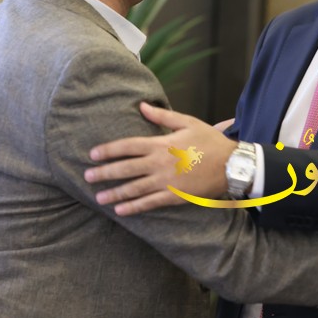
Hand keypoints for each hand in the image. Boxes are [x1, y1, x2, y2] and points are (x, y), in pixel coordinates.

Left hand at [84, 102, 236, 215]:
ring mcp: (166, 182)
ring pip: (134, 188)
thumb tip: (141, 106)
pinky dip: (134, 208)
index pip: (128, 146)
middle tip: (87, 177)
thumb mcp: (187, 122)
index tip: (93, 155)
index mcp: (161, 143)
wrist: (231, 164)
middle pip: (126, 168)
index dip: (109, 150)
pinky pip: (150, 203)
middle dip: (104, 173)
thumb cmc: (210, 141)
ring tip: (99, 197)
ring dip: (115, 193)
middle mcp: (160, 163)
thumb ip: (162, 116)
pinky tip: (120, 211)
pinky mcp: (174, 196)